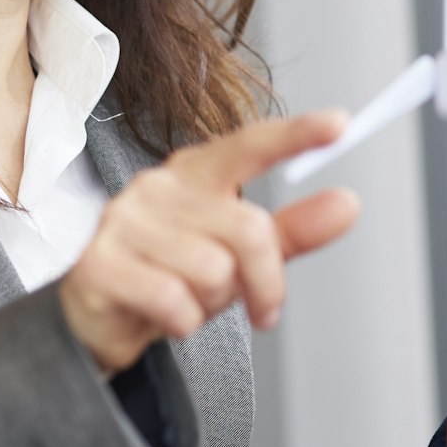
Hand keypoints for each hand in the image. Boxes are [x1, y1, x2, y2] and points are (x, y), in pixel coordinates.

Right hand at [60, 111, 357, 372]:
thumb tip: (347, 204)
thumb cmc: (174, 276)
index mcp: (195, 174)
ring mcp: (124, 223)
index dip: (294, 134)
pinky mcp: (99, 264)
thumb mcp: (240, 256)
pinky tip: (165, 317)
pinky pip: (173, 300)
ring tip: (189, 302)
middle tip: (260, 309)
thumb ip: (293, 229)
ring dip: (213, 304)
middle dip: (266, 283)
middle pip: (249, 230)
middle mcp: (158, 188)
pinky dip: (183, 321)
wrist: (100, 321)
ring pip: (213, 270)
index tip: (339, 124)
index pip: (249, 145)